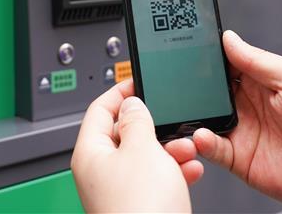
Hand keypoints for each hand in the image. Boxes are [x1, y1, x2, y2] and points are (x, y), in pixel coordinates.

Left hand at [72, 79, 203, 212]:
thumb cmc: (139, 211)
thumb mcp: (142, 150)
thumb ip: (137, 120)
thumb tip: (131, 103)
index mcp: (90, 153)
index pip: (99, 109)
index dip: (120, 91)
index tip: (139, 80)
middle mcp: (100, 172)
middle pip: (125, 134)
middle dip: (155, 126)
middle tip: (173, 121)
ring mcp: (118, 192)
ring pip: (145, 158)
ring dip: (170, 150)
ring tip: (189, 150)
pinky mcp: (138, 208)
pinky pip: (156, 181)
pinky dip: (174, 172)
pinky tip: (191, 171)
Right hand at [194, 31, 281, 212]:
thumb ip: (256, 60)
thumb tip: (229, 38)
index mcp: (262, 80)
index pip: (225, 63)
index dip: (207, 56)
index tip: (187, 49)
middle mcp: (249, 104)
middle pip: (209, 90)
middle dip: (193, 85)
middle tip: (179, 81)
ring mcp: (243, 131)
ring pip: (205, 118)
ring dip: (194, 114)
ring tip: (188, 109)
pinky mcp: (238, 158)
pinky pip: (211, 148)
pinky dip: (201, 142)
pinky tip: (202, 135)